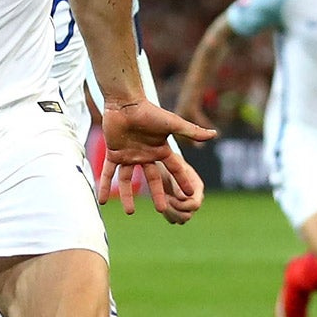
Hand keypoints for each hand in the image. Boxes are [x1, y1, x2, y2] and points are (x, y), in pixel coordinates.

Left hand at [97, 99, 215, 218]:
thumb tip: (215, 134)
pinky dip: (104, 185)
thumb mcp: (172, 124)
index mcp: (160, 150)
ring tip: (129, 213)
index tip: (190, 194)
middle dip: (158, 195)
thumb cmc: (150, 111)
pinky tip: (102, 200)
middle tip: (164, 210)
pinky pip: (109, 173)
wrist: (125, 103)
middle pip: (153, 179)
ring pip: (128, 180)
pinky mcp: (114, 154)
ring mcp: (129, 155)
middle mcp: (146, 155)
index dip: (182, 181)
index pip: (174, 169)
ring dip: (127, 196)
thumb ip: (191, 132)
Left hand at [148, 155, 202, 224]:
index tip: (167, 197)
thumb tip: (182, 198)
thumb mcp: (174, 164)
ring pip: (181, 220)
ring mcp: (186, 205)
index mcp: (197, 187)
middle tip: (162, 201)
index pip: (194, 205)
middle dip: (173, 210)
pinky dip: (166, 214)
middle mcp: (194, 198)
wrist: (164, 162)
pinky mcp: (177, 208)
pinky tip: (159, 203)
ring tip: (160, 202)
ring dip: (169, 213)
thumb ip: (180, 178)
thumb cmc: (169, 161)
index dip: (181, 205)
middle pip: (187, 215)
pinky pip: (173, 219)